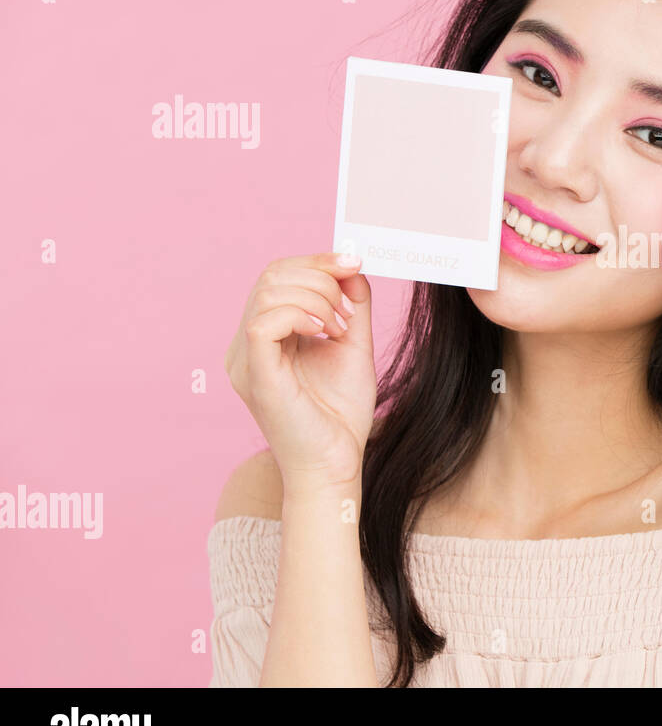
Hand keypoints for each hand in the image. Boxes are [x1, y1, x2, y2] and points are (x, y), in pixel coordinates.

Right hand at [225, 252, 375, 493]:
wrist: (336, 464)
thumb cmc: (340, 413)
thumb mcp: (352, 344)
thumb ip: (352, 304)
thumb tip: (351, 266)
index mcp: (265, 335)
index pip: (278, 275)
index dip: (316, 261)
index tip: (354, 263)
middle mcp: (246, 344)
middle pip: (272, 275)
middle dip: (320, 278)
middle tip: (349, 312)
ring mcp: (245, 360)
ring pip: (268, 292)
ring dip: (317, 298)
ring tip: (340, 329)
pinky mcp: (254, 375)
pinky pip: (263, 321)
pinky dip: (301, 314)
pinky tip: (325, 332)